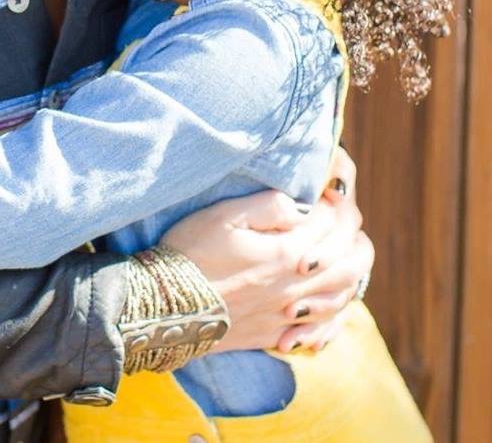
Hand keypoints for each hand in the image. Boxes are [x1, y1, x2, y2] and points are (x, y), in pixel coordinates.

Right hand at [160, 149, 370, 353]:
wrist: (169, 307)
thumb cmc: (191, 253)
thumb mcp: (223, 216)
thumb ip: (267, 206)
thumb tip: (300, 206)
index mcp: (287, 253)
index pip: (332, 225)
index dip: (335, 203)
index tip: (327, 191)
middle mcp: (296, 287)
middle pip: (350, 263)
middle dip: (356, 236)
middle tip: (347, 218)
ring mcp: (289, 314)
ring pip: (343, 296)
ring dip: (354, 272)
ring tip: (350, 254)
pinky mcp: (277, 333)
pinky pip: (324, 328)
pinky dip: (337, 311)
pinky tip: (333, 302)